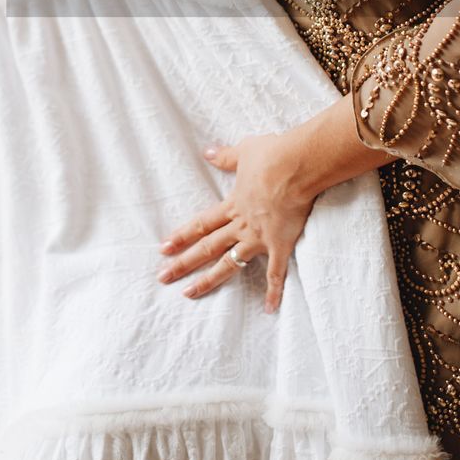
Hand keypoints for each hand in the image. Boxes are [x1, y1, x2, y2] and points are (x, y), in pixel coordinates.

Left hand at [157, 132, 317, 312]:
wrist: (297, 166)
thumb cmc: (272, 156)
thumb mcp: (245, 151)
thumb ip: (226, 157)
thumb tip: (208, 153)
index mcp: (232, 204)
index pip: (201, 224)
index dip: (182, 236)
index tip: (164, 248)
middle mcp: (241, 225)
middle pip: (207, 247)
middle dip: (183, 263)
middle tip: (163, 277)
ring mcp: (258, 238)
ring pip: (229, 263)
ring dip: (209, 280)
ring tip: (190, 293)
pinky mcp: (280, 245)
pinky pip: (276, 273)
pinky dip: (273, 292)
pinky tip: (270, 309)